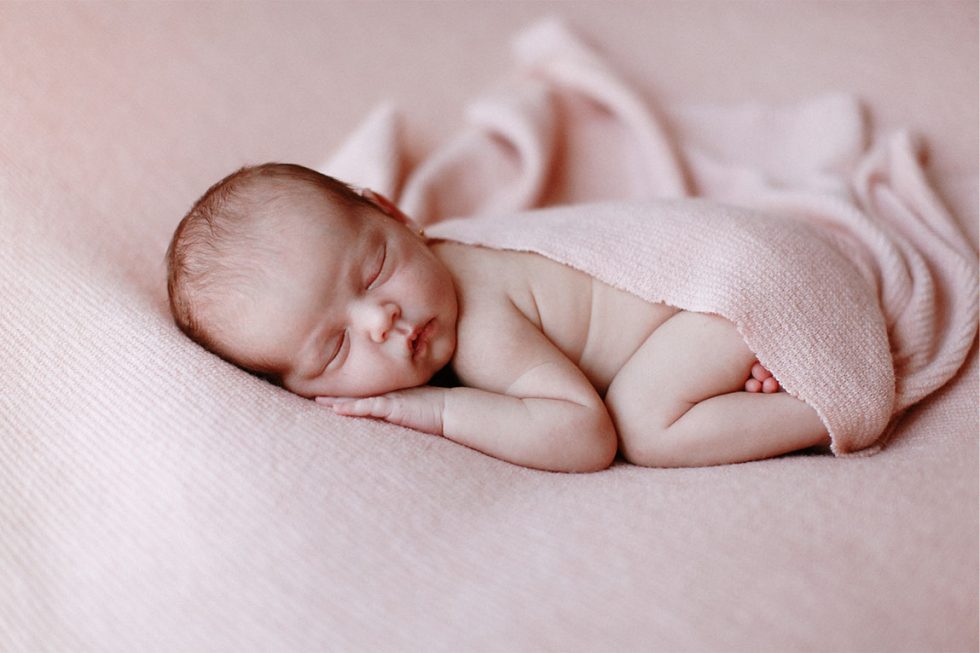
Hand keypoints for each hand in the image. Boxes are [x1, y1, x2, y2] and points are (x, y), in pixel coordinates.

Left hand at [316, 386, 447, 435]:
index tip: (329, 396)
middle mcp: (386, 394)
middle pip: (355, 394)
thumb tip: (398, 417)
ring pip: (357, 399)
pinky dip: (351, 408)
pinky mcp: (392, 407)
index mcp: (390, 395)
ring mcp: (388, 399)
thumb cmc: (437, 411)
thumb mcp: (416, 409)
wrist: (451, 410)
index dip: (346, 394)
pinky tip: (336, 409)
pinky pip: (367, 407)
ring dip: (336, 401)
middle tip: (314, 395)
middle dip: (335, 395)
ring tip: (318, 401)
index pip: (363, 394)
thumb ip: (404, 411)